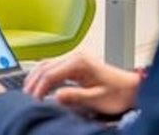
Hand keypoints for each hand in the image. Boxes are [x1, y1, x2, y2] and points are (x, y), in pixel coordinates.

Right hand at [24, 52, 140, 114]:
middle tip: (26, 99)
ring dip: (36, 78)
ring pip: (46, 65)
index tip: (33, 101)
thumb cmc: (118, 93)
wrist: (131, 89)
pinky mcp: (75, 65)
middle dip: (33, 82)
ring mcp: (75, 59)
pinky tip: (39, 86)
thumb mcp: (97, 99)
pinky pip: (53, 68)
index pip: (50, 73)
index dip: (39, 88)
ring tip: (28, 93)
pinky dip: (43, 77)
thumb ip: (75, 96)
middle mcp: (75, 57)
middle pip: (45, 66)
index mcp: (79, 62)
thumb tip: (55, 96)